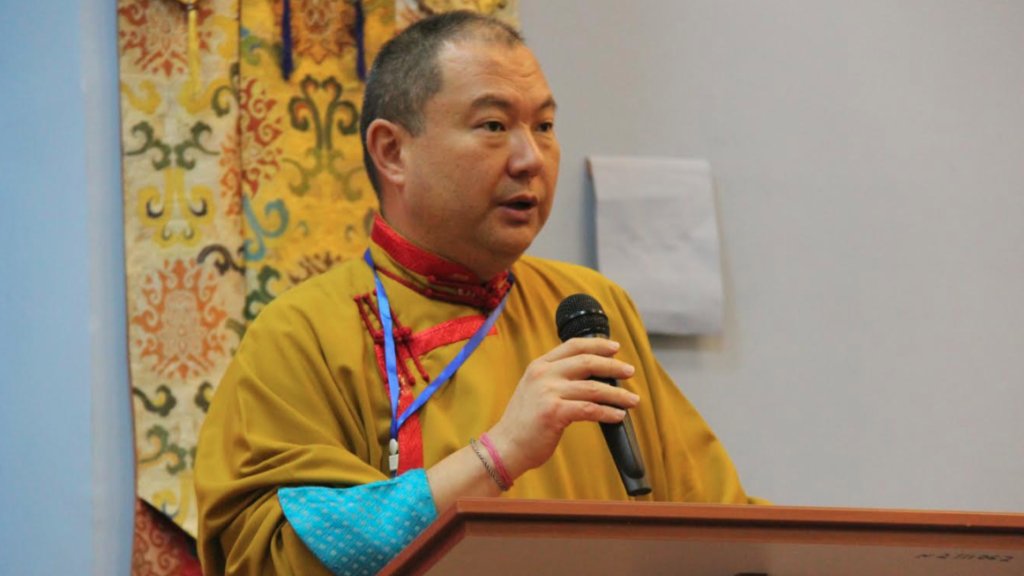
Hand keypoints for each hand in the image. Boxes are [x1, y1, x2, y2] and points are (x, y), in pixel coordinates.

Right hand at [486, 337, 639, 478]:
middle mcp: (543, 374)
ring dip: (617, 394)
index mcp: (539, 366)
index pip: (573, 346)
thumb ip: (555, 378)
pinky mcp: (554, 412)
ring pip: (594, 387)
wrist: (505, 447)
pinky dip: (608, 412)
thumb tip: (592, 377)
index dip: (597, 344)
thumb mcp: (534, 390)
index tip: (615, 348)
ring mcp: (548, 393)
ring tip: (632, 399)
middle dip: (613, 366)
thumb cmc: (524, 423)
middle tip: (630, 372)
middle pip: (587, 362)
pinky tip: (618, 416)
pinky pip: (590, 409)